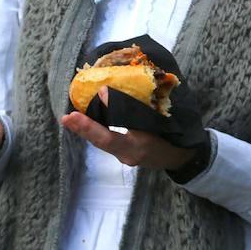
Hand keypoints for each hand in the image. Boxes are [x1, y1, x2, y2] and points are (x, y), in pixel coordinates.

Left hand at [59, 88, 195, 169]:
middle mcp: (128, 155)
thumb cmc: (175, 135)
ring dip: (88, 130)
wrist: (184, 156)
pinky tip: (90, 121)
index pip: (108, 139)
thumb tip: (105, 93)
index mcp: (137, 147)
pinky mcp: (127, 154)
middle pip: (101, 143)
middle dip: (83, 129)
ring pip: (103, 143)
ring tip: (72, 118)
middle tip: (66, 118)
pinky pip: (109, 142)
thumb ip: (132, 108)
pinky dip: (99, 131)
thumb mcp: (158, 120)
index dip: (89, 128)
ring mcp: (127, 157)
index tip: (72, 117)